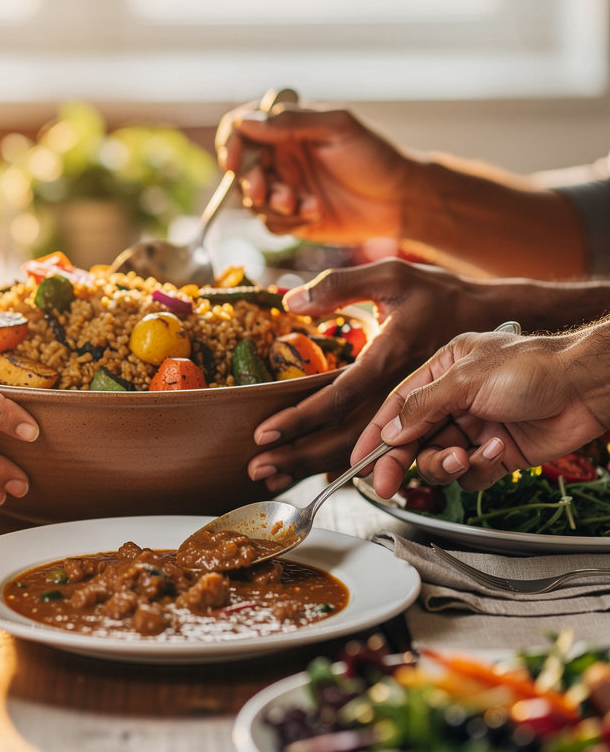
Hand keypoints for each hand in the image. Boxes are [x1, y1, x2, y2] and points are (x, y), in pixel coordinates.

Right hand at [215, 101, 417, 245]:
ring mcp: (284, 189)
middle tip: (270, 192)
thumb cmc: (375, 156)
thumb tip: (246, 120)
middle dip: (251, 182)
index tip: (233, 162)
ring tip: (303, 203)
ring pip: (253, 200)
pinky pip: (270, 224)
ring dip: (272, 204)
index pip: (241, 129)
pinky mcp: (292, 219)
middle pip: (241, 169)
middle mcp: (280, 158)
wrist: (400, 200)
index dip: (231, 143)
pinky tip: (315, 213)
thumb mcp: (338, 128)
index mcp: (287, 129)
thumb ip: (292, 121)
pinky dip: (287, 221)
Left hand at [246, 258, 511, 493]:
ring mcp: (407, 412)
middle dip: (297, 457)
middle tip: (257, 468)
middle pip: (344, 439)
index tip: (264, 431)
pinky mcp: (412, 419)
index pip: (337, 399)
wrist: (494, 316)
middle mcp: (398, 395)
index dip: (300, 418)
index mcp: (389, 360)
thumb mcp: (391, 276)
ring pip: (356, 451)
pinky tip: (308, 468)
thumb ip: (340, 286)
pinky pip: (372, 449)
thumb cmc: (438, 293)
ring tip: (273, 475)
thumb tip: (291, 301)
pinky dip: (338, 462)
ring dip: (312, 466)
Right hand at [352, 325, 609, 497]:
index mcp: (442, 371)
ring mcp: (475, 428)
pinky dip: (480, 468)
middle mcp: (454, 400)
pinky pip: (471, 473)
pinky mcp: (497, 453)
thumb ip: (422, 407)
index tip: (357, 462)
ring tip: (465, 457)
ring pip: (438, 460)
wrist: (587, 388)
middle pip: (412, 440)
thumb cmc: (534, 367)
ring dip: (445, 464)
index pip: (397, 407)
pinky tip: (498, 450)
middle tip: (386, 484)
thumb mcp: (465, 380)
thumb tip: (390, 433)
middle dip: (400, 461)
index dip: (374, 435)